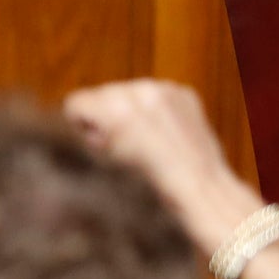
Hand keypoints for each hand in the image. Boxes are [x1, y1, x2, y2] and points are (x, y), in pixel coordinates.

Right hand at [63, 79, 260, 254]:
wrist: (202, 189)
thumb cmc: (150, 185)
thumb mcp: (106, 161)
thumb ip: (92, 133)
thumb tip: (89, 120)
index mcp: (114, 109)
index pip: (76, 103)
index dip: (83, 126)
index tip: (99, 144)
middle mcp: (138, 91)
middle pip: (101, 94)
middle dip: (107, 116)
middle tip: (126, 146)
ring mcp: (164, 89)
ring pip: (128, 91)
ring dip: (132, 110)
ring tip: (148, 140)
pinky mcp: (183, 92)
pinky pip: (154, 93)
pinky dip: (156, 110)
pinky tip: (166, 133)